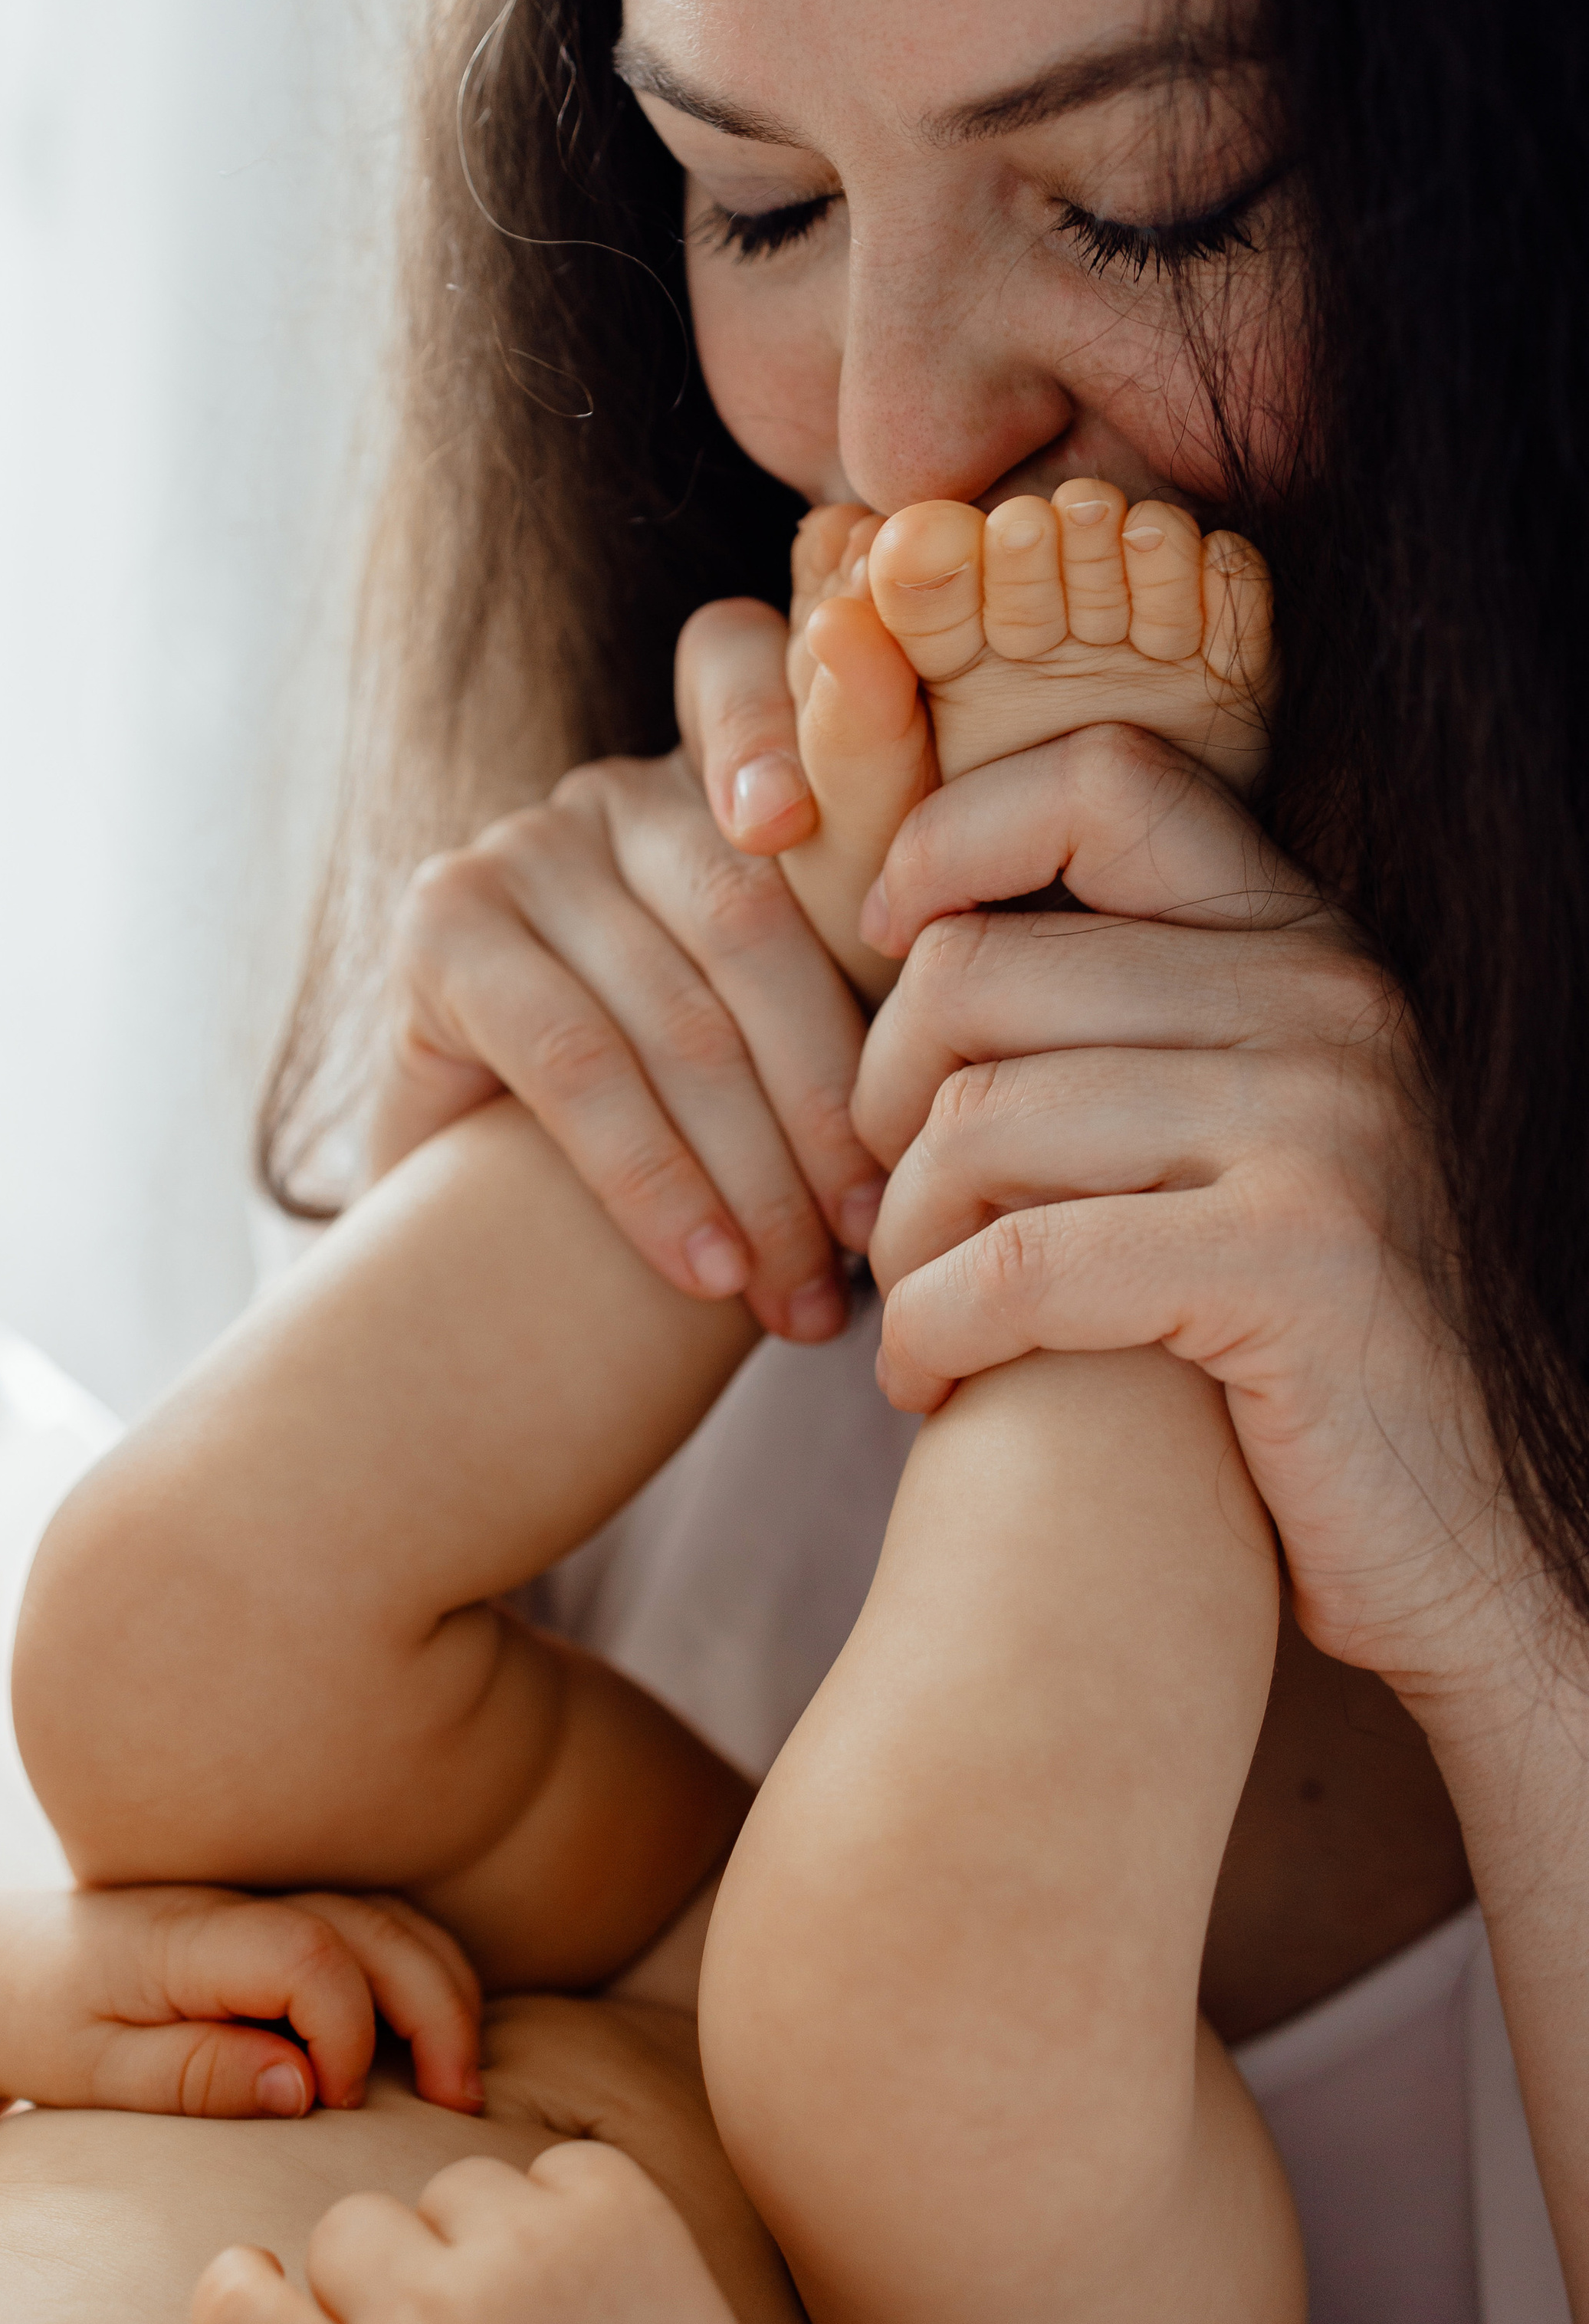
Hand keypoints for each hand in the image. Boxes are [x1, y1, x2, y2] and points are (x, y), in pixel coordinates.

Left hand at [0, 1885, 482, 2120]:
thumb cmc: (35, 2018)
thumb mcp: (92, 2071)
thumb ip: (195, 2075)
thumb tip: (303, 2089)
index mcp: (189, 1933)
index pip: (307, 1955)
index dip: (344, 2031)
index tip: (331, 2106)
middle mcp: (241, 1898)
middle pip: (374, 1923)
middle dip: (435, 2005)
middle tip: (458, 2098)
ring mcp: (262, 1896)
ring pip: (387, 1914)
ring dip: (441, 1983)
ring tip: (460, 2073)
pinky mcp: (273, 1914)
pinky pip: (368, 1923)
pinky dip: (417, 1967)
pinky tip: (429, 2030)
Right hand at [179, 2143, 754, 2323]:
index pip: (233, 2304)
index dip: (253, 2298)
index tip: (282, 2308)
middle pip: (348, 2229)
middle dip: (389, 2280)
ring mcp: (526, 2266)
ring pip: (451, 2186)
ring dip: (482, 2245)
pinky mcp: (619, 2218)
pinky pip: (554, 2165)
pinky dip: (572, 2217)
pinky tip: (599, 2298)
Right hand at [367, 698, 881, 1341]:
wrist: (503, 1250)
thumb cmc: (707, 1136)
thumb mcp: (805, 1035)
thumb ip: (876, 952)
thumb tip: (1013, 958)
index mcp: (725, 775)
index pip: (753, 670)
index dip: (809, 716)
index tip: (820, 822)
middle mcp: (617, 788)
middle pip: (754, 913)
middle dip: (829, 1097)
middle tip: (880, 1237)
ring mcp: (521, 846)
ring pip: (677, 1009)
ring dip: (757, 1174)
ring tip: (809, 1296)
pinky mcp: (441, 927)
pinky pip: (571, 1058)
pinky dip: (652, 1181)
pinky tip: (705, 1269)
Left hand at [854, 722, 1520, 1701]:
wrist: (1446, 1547)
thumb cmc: (1263, 1345)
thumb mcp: (1204, 1140)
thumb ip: (1101, 1027)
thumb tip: (891, 931)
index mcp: (1302, 946)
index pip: (1099, 776)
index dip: (949, 840)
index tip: (883, 949)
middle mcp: (1329, 1002)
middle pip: (978, 969)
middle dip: (878, 1101)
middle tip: (878, 1206)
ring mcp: (1324, 1126)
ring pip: (976, 1119)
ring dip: (901, 1239)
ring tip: (910, 1307)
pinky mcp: (1296, 1263)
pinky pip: (1018, 1263)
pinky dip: (931, 1332)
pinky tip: (926, 1383)